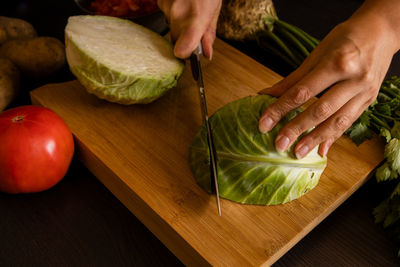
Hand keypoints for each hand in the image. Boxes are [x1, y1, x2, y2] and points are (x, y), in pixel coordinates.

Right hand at [157, 0, 221, 58]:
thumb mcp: (214, 10)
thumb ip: (209, 34)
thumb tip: (207, 54)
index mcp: (196, 18)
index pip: (184, 48)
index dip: (185, 54)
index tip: (188, 53)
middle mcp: (178, 14)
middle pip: (176, 40)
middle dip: (185, 38)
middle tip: (195, 26)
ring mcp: (166, 6)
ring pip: (170, 27)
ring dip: (179, 23)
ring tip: (189, 8)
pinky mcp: (159, 1)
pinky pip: (165, 14)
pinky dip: (173, 12)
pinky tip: (181, 2)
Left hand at [258, 13, 398, 158]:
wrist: (383, 31)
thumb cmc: (345, 39)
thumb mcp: (317, 53)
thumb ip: (293, 79)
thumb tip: (266, 95)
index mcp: (337, 63)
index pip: (302, 92)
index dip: (280, 109)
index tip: (263, 124)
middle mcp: (353, 79)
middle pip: (320, 110)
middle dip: (297, 129)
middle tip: (279, 144)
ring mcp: (364, 92)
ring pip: (337, 121)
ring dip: (315, 139)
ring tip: (298, 153)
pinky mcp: (369, 101)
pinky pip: (349, 122)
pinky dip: (333, 137)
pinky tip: (321, 150)